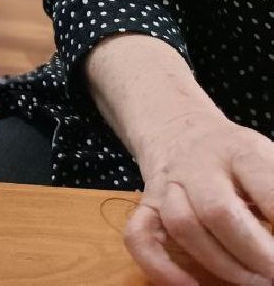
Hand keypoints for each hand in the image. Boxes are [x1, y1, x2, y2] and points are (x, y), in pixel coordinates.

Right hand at [124, 108, 273, 284]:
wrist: (177, 129)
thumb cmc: (233, 155)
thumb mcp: (263, 158)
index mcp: (239, 150)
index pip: (265, 184)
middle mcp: (198, 166)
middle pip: (217, 210)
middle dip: (254, 253)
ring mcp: (167, 186)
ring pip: (181, 224)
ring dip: (221, 264)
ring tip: (254, 283)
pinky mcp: (146, 205)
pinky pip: (139, 236)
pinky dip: (160, 267)